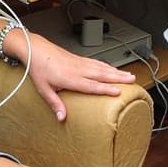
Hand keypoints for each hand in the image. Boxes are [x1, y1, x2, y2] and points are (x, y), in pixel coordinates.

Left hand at [19, 34, 136, 121]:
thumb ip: (54, 103)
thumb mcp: (43, 89)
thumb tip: (62, 118)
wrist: (35, 49)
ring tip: (128, 74)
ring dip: (116, 71)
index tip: (118, 91)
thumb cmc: (38, 68)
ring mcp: (79, 62)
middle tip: (132, 80)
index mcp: (70, 78)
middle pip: (101, 74)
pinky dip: (107, 65)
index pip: (91, 85)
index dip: (105, 88)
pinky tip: (112, 68)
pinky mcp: (78, 58)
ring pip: (101, 67)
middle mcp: (77, 69)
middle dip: (118, 77)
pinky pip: (96, 62)